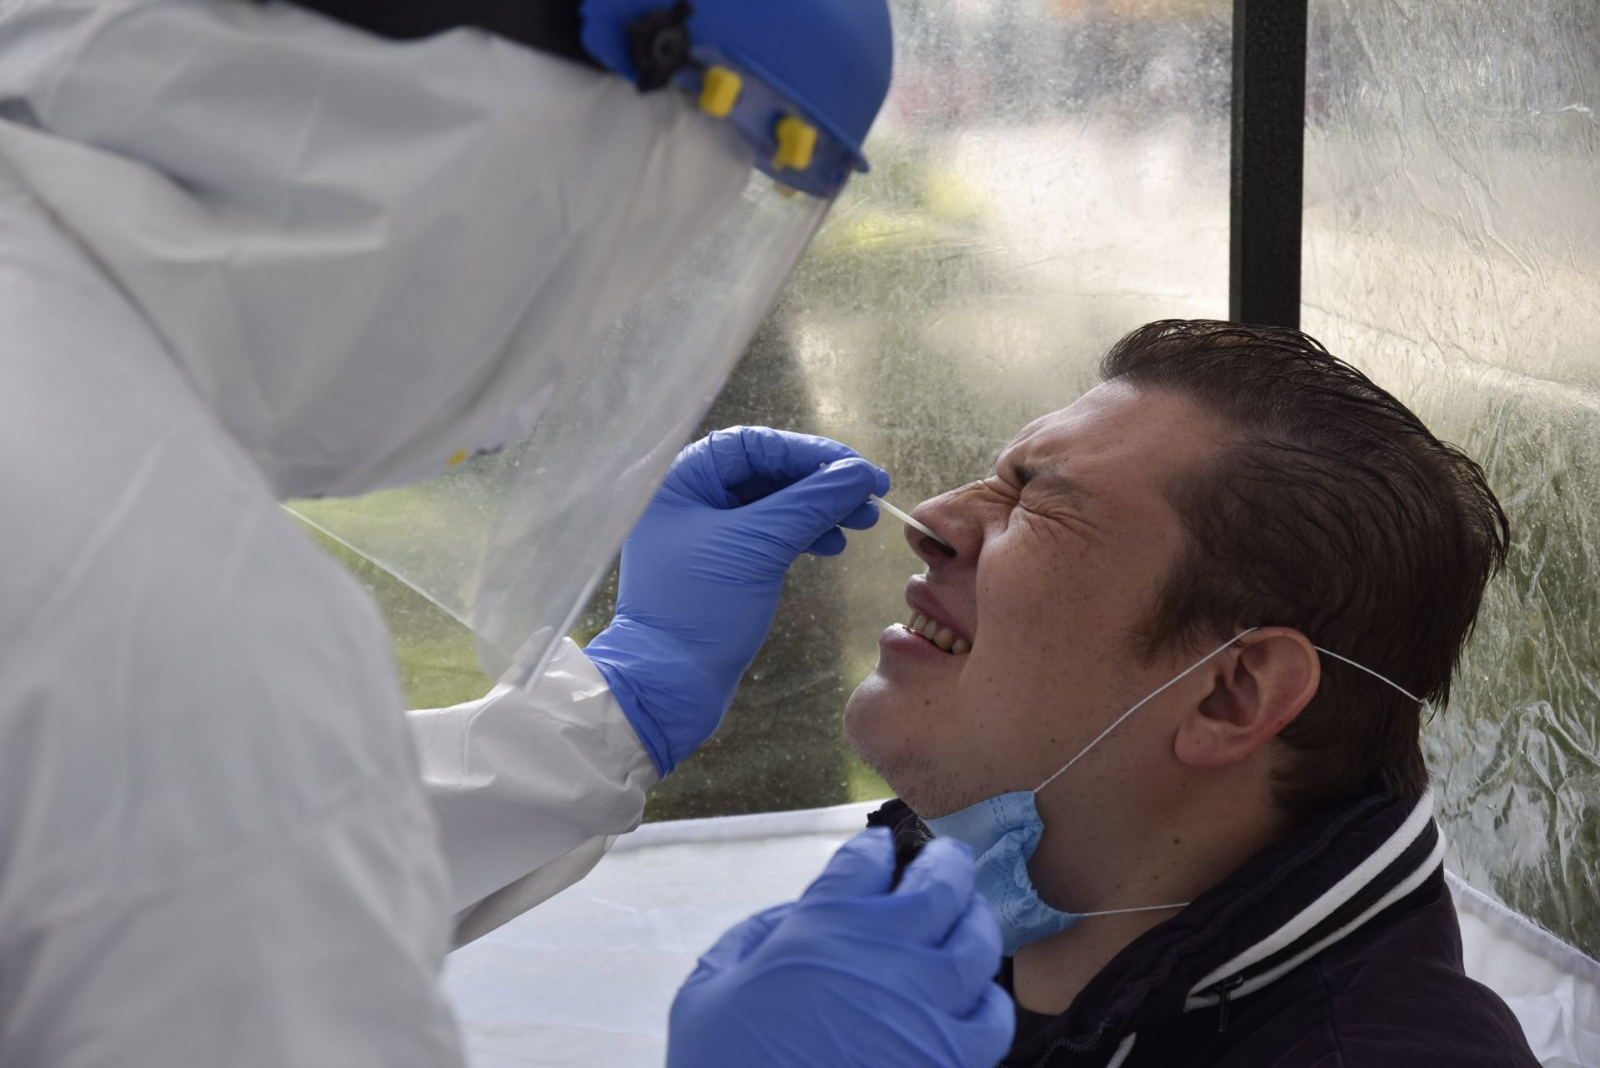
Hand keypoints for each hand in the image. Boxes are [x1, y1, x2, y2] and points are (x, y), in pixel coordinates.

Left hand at [584, 426, 887, 775]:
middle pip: (766, 473)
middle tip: (870, 497)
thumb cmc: (699, 609)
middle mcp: (689, 499)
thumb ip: (810, 503)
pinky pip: (767, 536)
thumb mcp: (759, 546)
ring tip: (859, 523)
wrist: (667, 685)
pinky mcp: (719, 567)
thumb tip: (859, 474)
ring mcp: (704, 535)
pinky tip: (831, 545)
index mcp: (682, 481)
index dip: (811, 454)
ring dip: (818, 510)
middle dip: (820, 484)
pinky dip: (801, 536)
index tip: (858, 469)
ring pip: (771, 506)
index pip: (756, 446)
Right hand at [666, 828, 1014, 1066]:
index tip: (878, 851)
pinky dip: (987, 999)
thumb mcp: (706, 991)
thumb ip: (749, 939)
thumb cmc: (727, 1065)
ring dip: (975, 922)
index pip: (867, 858)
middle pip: (941, 883)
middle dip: (946, 862)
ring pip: (978, 942)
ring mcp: (927, 1005)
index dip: (874, 849)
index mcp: (825, 924)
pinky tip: (974, 999)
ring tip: (969, 919)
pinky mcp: (951, 1059)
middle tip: (947, 859)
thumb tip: (789, 920)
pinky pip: (992, 1015)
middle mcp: (887, 951)